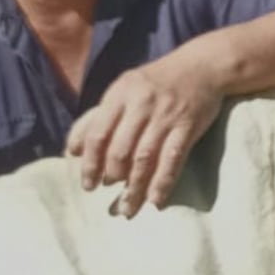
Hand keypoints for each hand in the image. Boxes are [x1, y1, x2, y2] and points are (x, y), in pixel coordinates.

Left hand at [65, 54, 222, 217]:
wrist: (202, 66)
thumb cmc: (155, 81)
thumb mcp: (123, 89)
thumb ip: (97, 117)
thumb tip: (72, 150)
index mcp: (120, 93)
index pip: (98, 133)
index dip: (90, 162)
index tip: (88, 183)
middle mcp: (141, 104)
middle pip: (120, 150)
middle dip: (112, 176)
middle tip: (109, 190)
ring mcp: (166, 116)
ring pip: (145, 159)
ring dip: (135, 188)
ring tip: (128, 208)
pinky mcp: (187, 127)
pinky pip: (172, 160)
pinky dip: (163, 183)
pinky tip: (156, 201)